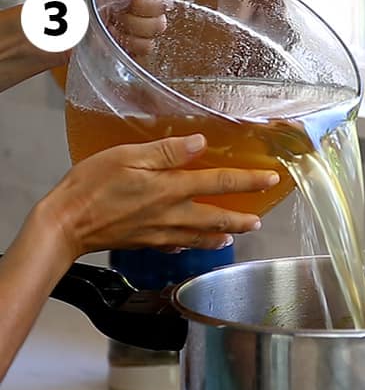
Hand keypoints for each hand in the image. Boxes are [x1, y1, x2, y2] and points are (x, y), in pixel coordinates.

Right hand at [35, 134, 277, 260]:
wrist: (69, 224)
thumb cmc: (91, 186)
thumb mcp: (126, 156)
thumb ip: (165, 151)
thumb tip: (199, 143)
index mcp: (171, 189)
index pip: (220, 182)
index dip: (248, 180)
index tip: (270, 178)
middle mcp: (174, 215)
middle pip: (220, 218)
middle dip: (244, 218)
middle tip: (260, 219)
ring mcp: (164, 234)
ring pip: (205, 237)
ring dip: (225, 235)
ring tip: (238, 232)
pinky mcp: (152, 245)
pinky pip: (182, 245)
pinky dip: (197, 244)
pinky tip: (201, 242)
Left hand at [61, 0, 178, 59]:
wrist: (56, 36)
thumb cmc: (64, 4)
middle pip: (162, 5)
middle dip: (142, 10)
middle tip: (120, 8)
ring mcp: (133, 24)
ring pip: (157, 27)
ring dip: (136, 28)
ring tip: (114, 24)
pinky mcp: (132, 47)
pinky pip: (149, 47)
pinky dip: (133, 45)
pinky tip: (117, 39)